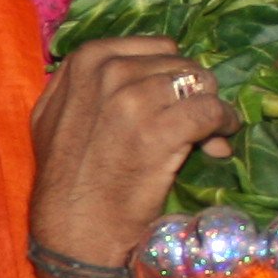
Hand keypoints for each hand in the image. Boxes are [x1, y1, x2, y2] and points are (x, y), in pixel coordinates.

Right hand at [28, 33, 235, 268]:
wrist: (72, 230)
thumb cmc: (63, 179)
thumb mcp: (54, 115)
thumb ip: (84, 83)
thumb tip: (129, 69)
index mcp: (87, 59)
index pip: (156, 48)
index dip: (172, 76)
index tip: (173, 102)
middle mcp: (110, 71)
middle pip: (181, 65)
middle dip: (192, 93)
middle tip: (193, 125)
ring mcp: (134, 99)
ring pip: (201, 84)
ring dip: (210, 110)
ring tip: (207, 137)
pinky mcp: (161, 129)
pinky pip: (211, 111)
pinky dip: (223, 125)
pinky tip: (219, 143)